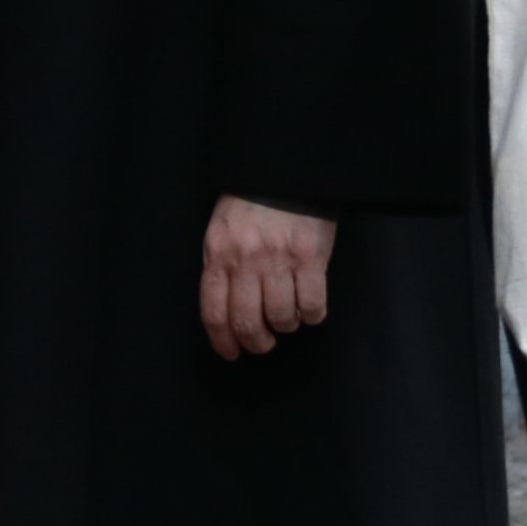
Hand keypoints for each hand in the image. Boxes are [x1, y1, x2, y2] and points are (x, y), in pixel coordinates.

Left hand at [200, 197, 334, 358]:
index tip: (231, 352)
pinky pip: (312, 306)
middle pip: (247, 322)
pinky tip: (308, 307)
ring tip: (287, 317)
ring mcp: (279, 258)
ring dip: (285, 326)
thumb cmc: (250, 205)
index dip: (223, 341)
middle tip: (263, 342)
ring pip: (281, 318)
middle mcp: (246, 259)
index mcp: (219, 254)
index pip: (214, 312)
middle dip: (256, 342)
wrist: (284, 172)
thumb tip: (226, 314)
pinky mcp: (310, 257)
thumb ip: (222, 269)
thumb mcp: (222, 232)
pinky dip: (311, 315)